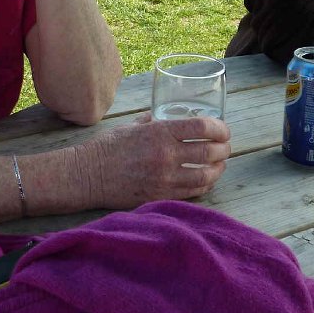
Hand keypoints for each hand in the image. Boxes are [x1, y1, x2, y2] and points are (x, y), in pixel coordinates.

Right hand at [76, 116, 230, 208]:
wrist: (87, 176)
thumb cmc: (107, 148)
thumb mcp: (132, 126)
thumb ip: (151, 121)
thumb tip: (162, 117)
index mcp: (160, 132)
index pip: (202, 127)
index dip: (220, 128)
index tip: (224, 130)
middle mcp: (166, 154)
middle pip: (210, 152)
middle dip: (224, 150)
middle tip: (226, 148)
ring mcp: (164, 178)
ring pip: (205, 175)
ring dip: (218, 169)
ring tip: (219, 165)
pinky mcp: (160, 196)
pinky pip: (193, 192)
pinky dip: (205, 185)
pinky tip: (206, 180)